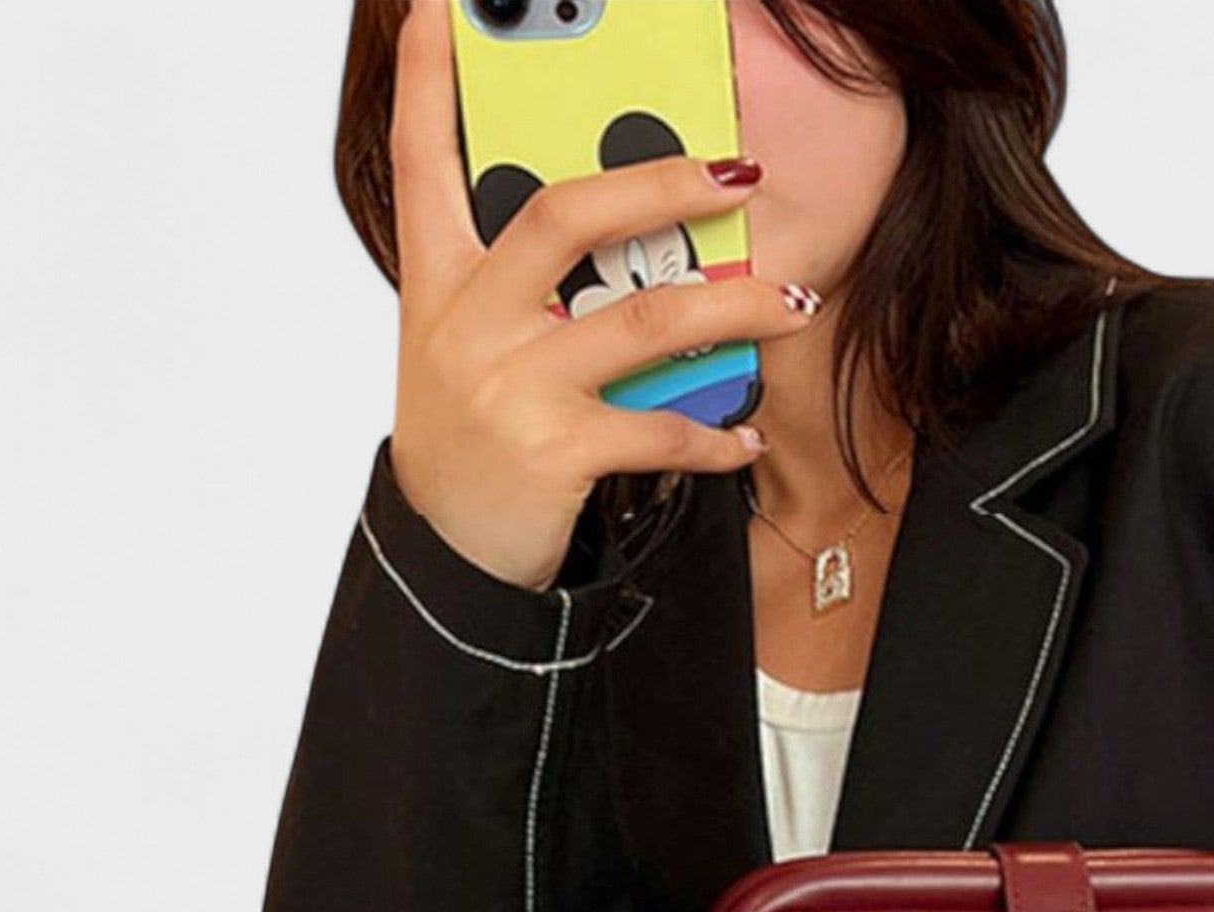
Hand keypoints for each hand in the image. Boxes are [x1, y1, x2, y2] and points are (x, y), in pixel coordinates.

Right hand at [386, 0, 819, 589]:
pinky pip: (658, 430)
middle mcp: (469, 323)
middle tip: (736, 173)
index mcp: (442, 284)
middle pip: (564, 216)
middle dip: (659, 183)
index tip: (443, 3)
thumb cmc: (469, 444)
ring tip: (790, 302)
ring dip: (733, 312)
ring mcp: (511, 386)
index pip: (423, 157)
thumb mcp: (467, 350)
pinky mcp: (554, 452)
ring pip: (641, 322)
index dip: (432, 76)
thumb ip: (521, 289)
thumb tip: (617, 244)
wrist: (447, 554)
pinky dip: (714, 436)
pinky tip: (747, 437)